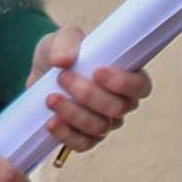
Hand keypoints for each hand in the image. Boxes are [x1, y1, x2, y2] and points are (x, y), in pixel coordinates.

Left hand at [34, 30, 153, 156]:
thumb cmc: (62, 52)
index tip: (98, 72)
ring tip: (51, 97)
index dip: (123, 83)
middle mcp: (121, 102)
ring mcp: (105, 122)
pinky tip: (51, 121)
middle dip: (88, 94)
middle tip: (64, 77)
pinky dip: (66, 134)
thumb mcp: (63, 37)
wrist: (41, 72)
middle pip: (117, 108)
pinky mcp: (85, 137)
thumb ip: (66, 41)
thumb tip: (63, 60)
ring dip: (73, 113)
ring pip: (99, 127)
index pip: (140, 86)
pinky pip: (83, 144)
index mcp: (127, 76)